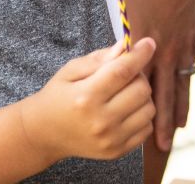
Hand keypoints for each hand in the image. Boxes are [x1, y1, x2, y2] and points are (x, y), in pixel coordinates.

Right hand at [19, 37, 156, 161]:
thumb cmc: (57, 96)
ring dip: (142, 95)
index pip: (122, 71)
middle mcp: (100, 121)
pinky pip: (146, 128)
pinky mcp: (117, 151)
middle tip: (125, 72)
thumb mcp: (70, 71)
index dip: (139, 55)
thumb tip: (126, 46)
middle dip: (138, 75)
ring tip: (125, 92)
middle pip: (141, 89)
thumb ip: (98, 59)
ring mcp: (111, 139)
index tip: (149, 43)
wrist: (45, 134)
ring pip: (149, 109)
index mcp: (85, 97)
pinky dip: (141, 115)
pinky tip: (125, 109)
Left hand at [120, 0, 194, 152]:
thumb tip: (115, 50)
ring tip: (177, 128)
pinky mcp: (193, 37)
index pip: (138, 85)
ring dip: (178, 108)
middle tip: (160, 144)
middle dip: (160, 121)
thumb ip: (121, 30)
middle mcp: (164, 51)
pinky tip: (186, 94)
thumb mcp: (124, 4)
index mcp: (142, 44)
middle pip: (162, 94)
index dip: (135, 108)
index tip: (130, 124)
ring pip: (180, 85)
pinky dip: (188, 84)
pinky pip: (190, 67)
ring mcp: (181, 45)